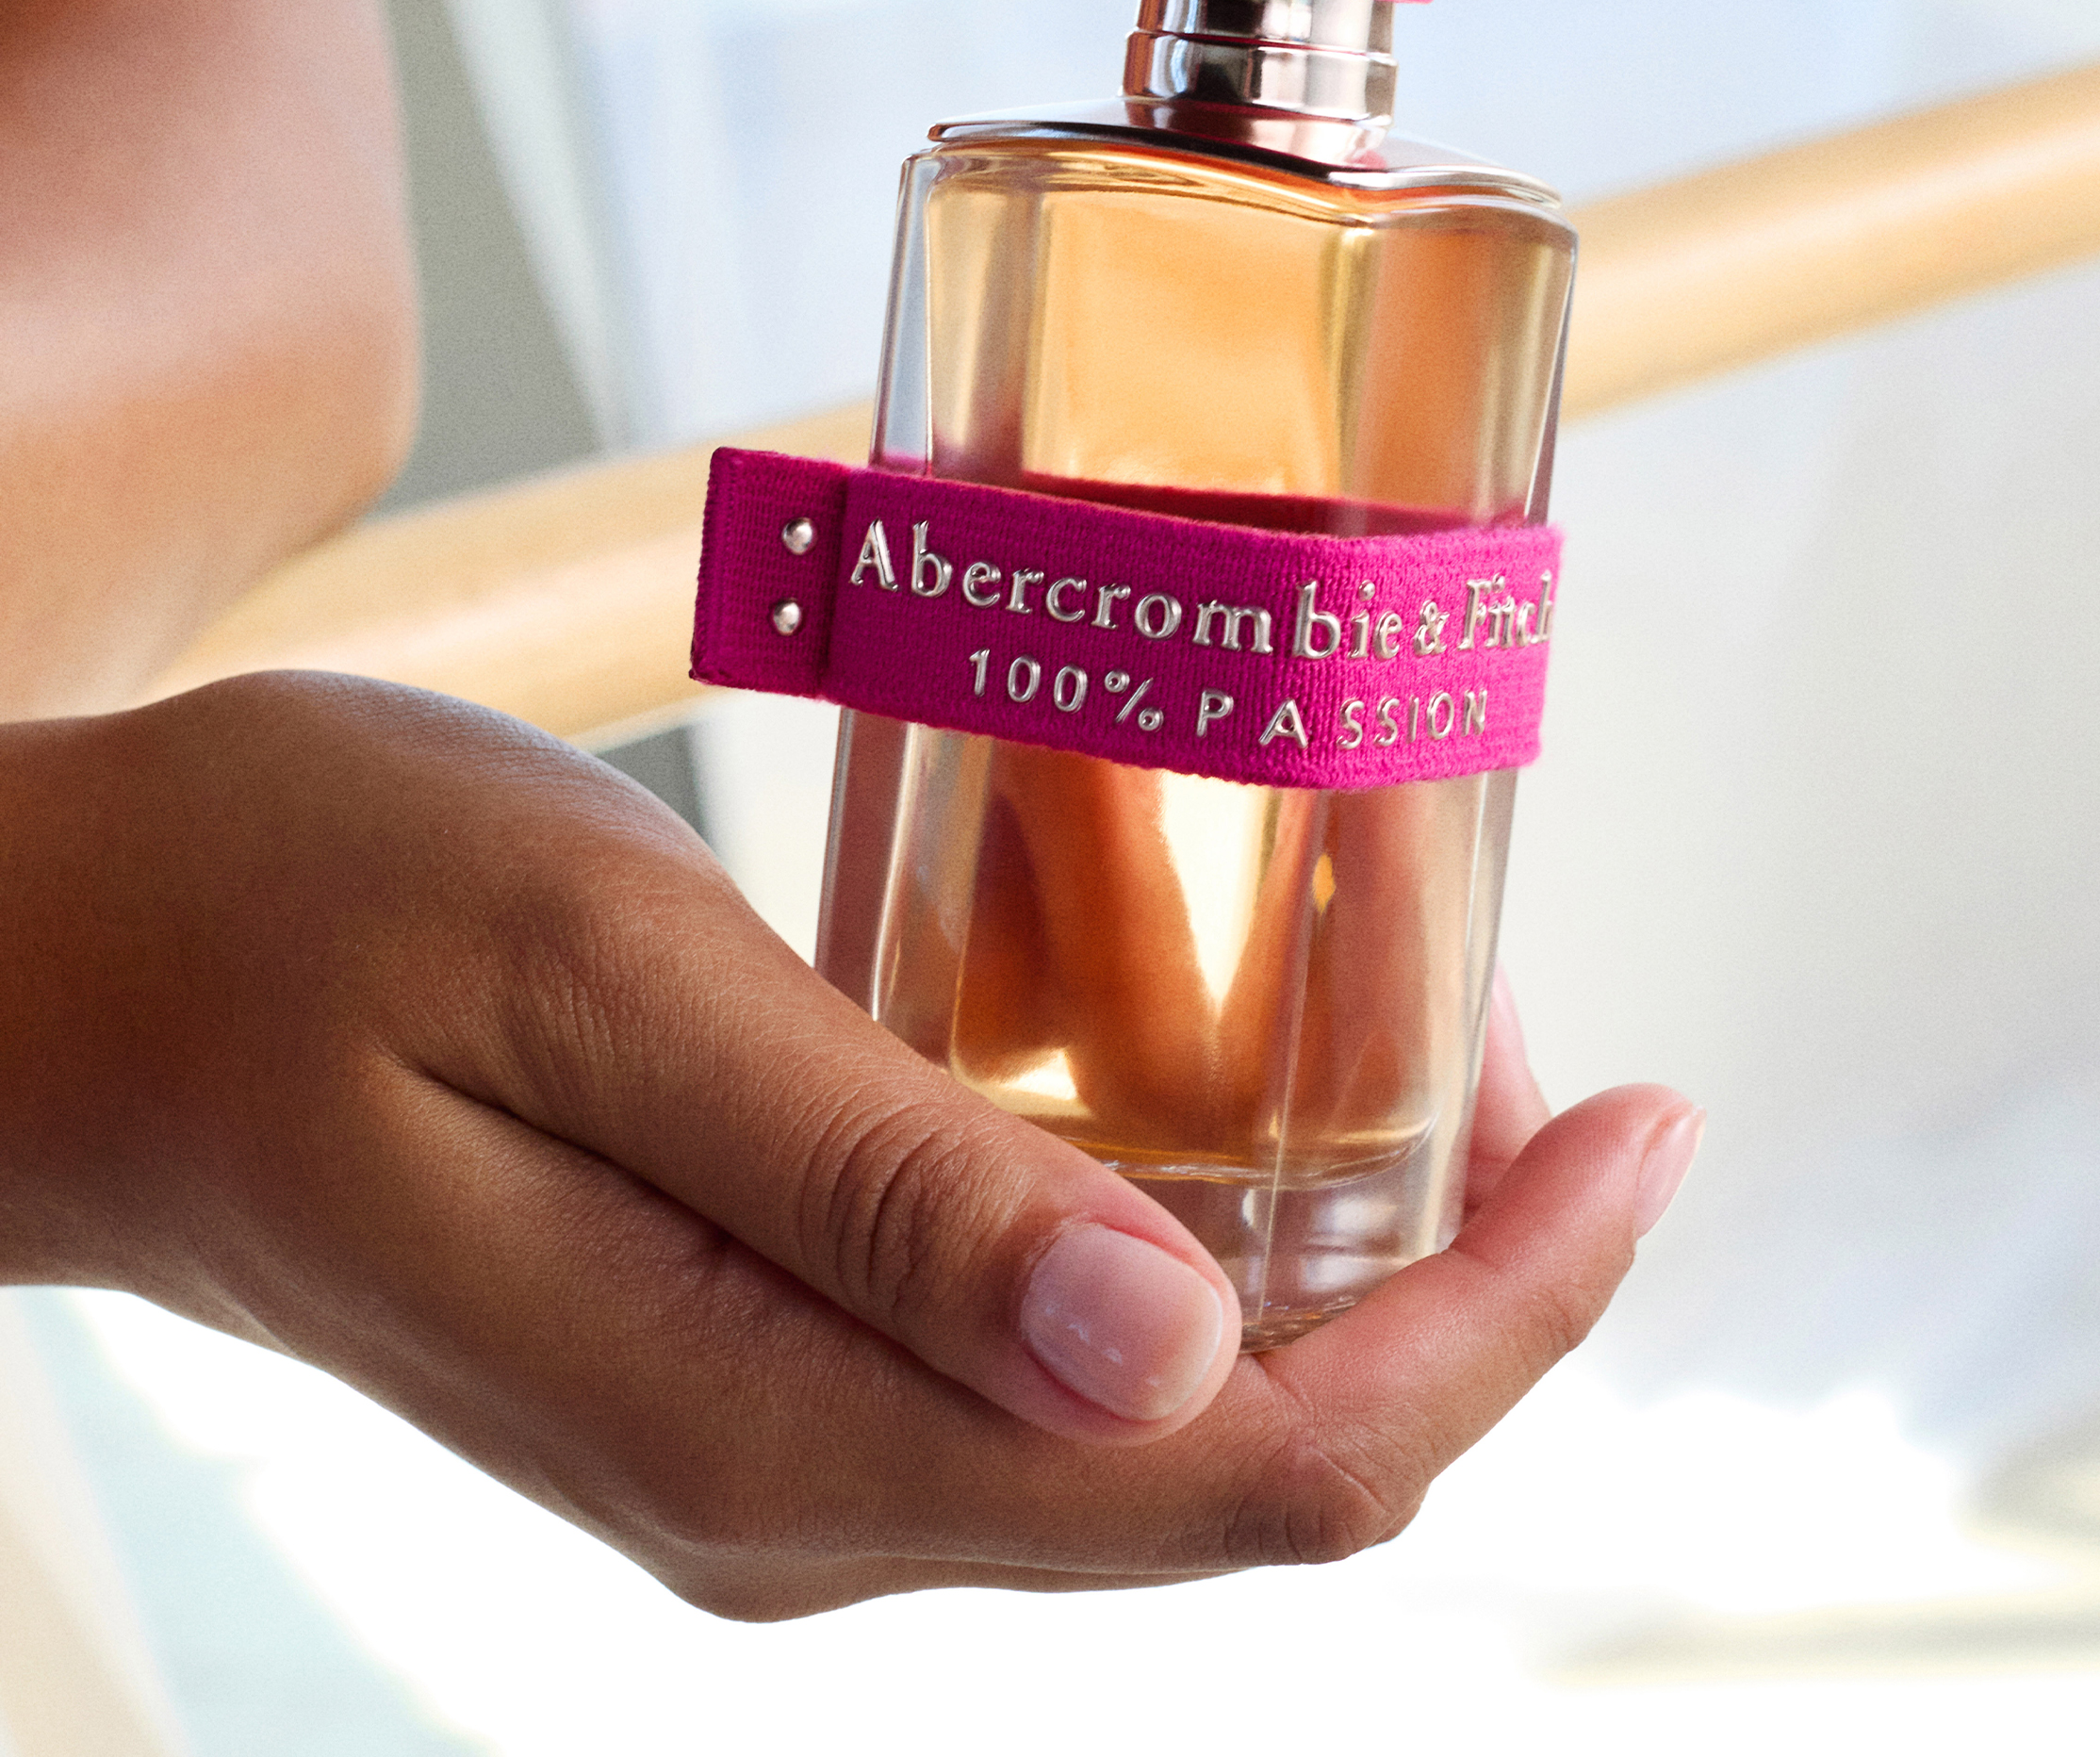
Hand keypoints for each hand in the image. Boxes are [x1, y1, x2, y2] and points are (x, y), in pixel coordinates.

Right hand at [0, 674, 1700, 1618]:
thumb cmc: (304, 913)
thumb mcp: (591, 980)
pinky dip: (1198, 1230)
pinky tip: (1234, 1081)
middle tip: (1557, 1056)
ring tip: (1437, 1037)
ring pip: (1164, 1415)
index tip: (1638, 1132)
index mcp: (771, 1428)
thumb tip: (1164, 1353)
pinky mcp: (766, 1356)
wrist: (93, 975)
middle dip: (1455, 1286)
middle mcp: (806, 1492)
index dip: (1492, 1325)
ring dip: (1342, 1258)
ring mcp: (787, 1443)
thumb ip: (867, 1185)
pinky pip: (1051, 1345)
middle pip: (1239, 1466)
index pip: (1246, 1471)